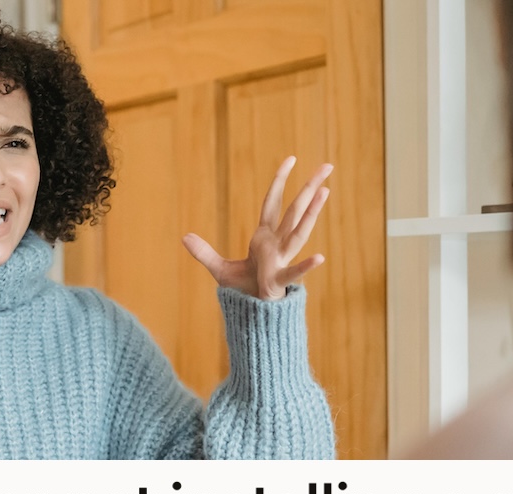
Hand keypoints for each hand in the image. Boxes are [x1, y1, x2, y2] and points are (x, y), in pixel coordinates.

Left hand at [184, 157, 329, 300]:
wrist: (251, 315)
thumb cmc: (243, 291)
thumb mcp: (219, 269)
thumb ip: (204, 252)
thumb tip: (184, 237)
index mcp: (265, 238)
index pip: (273, 203)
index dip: (280, 181)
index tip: (291, 159)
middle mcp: (278, 244)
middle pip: (295, 209)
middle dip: (310, 187)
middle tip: (327, 166)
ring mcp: (281, 259)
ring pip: (299, 232)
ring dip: (311, 212)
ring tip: (325, 191)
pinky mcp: (278, 280)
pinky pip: (294, 272)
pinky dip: (305, 266)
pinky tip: (320, 257)